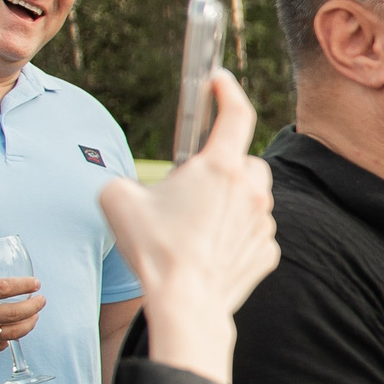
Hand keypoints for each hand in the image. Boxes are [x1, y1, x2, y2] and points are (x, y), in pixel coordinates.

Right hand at [0, 263, 45, 357]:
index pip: (4, 288)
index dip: (24, 285)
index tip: (35, 283)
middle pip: (15, 312)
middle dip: (34, 306)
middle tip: (41, 300)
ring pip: (11, 333)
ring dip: (28, 325)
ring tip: (33, 317)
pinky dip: (7, 340)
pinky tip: (11, 334)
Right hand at [97, 70, 277, 383]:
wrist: (186, 303)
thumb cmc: (154, 249)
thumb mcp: (116, 200)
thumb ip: (123, 180)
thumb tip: (130, 189)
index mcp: (220, 167)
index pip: (235, 113)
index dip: (226, 90)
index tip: (218, 79)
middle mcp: (251, 190)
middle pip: (245, 161)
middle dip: (223, 165)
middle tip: (193, 185)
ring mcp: (264, 222)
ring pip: (254, 197)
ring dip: (232, 200)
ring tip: (197, 221)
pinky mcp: (268, 252)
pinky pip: (253, 232)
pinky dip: (236, 234)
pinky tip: (209, 249)